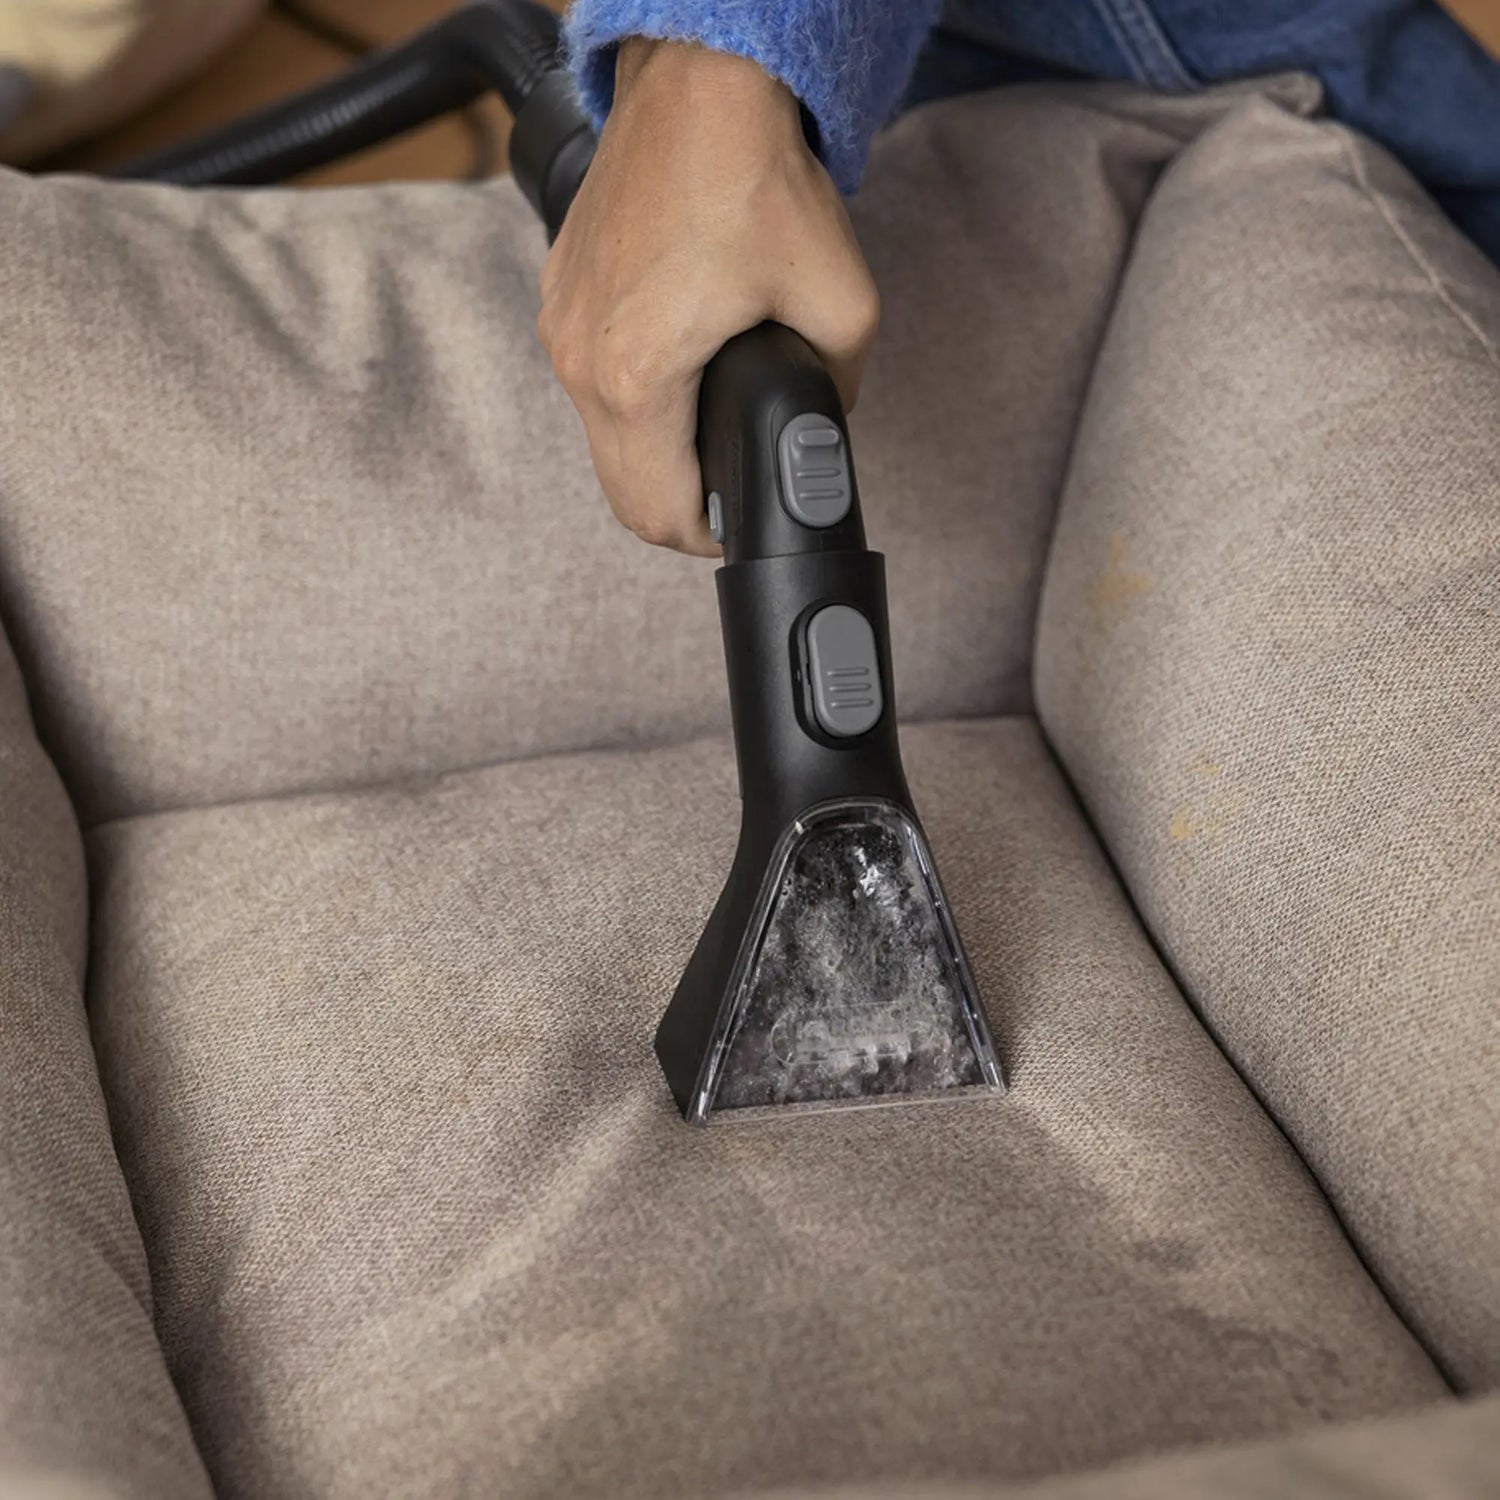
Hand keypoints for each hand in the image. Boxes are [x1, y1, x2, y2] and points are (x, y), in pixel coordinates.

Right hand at [538, 39, 879, 554]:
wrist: (698, 79)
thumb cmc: (756, 174)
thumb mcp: (841, 301)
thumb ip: (838, 391)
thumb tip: (824, 424)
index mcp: (638, 375)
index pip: (658, 513)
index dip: (709, 538)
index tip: (743, 528)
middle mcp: (580, 359)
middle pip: (623, 493)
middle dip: (682, 510)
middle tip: (733, 495)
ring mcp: (560, 326)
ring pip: (602, 444)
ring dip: (656, 459)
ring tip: (713, 434)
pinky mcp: (559, 295)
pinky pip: (590, 384)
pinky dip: (634, 404)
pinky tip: (682, 374)